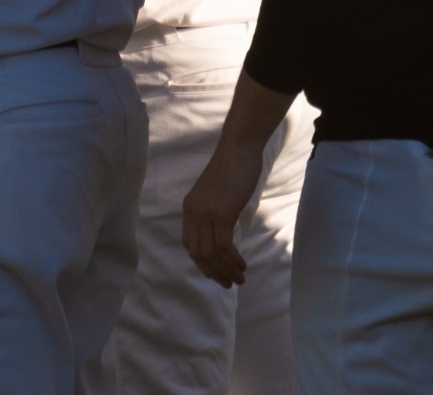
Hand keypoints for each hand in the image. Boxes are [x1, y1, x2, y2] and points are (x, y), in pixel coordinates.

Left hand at [183, 138, 263, 288]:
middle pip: (198, 254)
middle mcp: (193, 213)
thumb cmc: (234, 168)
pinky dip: (233, 261)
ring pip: (211, 254)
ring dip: (226, 271)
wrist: (239, 148)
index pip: (190, 244)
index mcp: (190, 208)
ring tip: (239, 279)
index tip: (216, 273)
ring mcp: (205, 214)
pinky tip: (242, 265)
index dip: (202, 263)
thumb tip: (224, 231)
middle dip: (214, 273)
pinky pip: (224, 247)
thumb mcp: (218, 194)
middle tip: (229, 284)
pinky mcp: (221, 214)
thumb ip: (216, 212)